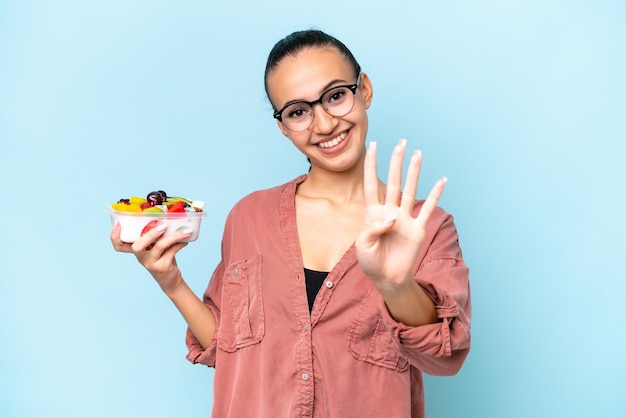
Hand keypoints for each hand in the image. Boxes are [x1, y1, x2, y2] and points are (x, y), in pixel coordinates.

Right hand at [110, 221, 191, 293]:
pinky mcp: (162, 267)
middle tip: (163, 225)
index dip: (114, 236)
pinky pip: (172, 251)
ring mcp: (150, 263)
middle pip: (137, 245)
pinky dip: (180, 244)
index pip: (119, 246)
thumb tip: (171, 219)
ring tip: (185, 231)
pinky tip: (186, 241)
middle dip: (150, 234)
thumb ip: (158, 236)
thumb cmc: (163, 259)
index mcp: (137, 250)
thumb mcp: (157, 247)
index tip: (117, 224)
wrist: (171, 280)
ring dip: (174, 236)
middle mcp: (140, 257)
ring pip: (159, 246)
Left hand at [355, 139, 446, 291]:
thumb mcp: (363, 245)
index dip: (371, 166)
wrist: (386, 279)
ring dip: (414, 173)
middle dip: (396, 162)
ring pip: (410, 190)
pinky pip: (427, 209)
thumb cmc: (370, 262)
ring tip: (418, 154)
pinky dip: (435, 195)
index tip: (371, 147)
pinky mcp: (417, 229)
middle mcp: (390, 211)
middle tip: (401, 143)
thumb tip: (393, 216)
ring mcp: (405, 219)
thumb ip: (374, 228)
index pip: (371, 184)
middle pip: (394, 181)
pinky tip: (441, 180)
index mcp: (373, 213)